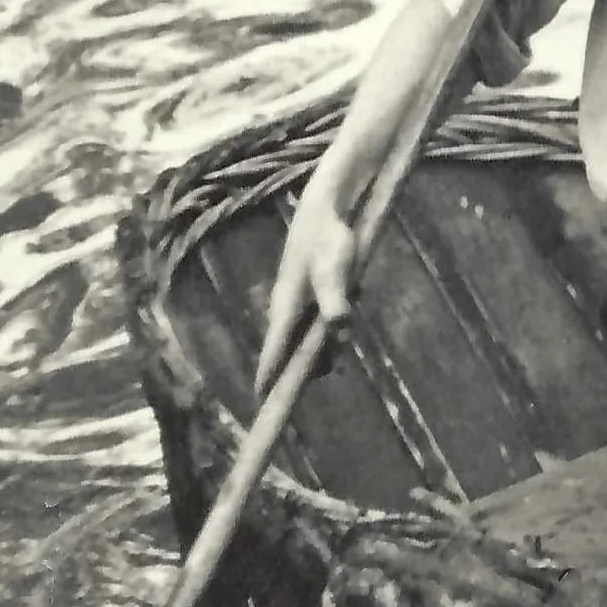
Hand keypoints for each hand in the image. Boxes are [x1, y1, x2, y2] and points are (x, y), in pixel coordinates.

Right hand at [255, 176, 363, 395]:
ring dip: (320, 346)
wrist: (329, 204)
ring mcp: (300, 297)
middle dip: (302, 367)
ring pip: (306, 334)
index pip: (274, 349)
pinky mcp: (313, 288)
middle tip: (316, 378)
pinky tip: (344, 315)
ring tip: (333, 353)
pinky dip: (330, 324)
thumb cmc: (329, 237)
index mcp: (286, 306)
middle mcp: (288, 306)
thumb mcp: (335, 270)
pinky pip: (318, 317)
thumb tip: (339, 330)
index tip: (262, 401)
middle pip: (290, 348)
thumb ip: (336, 301)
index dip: (269, 376)